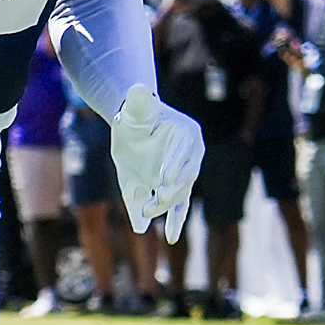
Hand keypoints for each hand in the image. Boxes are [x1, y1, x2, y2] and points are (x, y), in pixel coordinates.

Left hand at [111, 83, 207, 244]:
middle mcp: (191, 155)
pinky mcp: (173, 188)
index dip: (174, 164)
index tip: (162, 179)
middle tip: (152, 201)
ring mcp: (183, 174)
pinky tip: (169, 236)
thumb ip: (139, 100)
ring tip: (147, 212)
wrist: (132, 128)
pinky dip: (174, 221)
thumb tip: (138, 89)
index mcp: (187, 134)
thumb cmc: (135, 115)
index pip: (185, 151)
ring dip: (165, 206)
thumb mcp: (135, 106)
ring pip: (179, 194)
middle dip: (169, 190)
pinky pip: (178, 207)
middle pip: (185, 177)